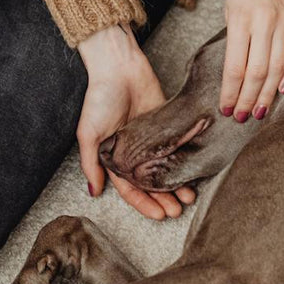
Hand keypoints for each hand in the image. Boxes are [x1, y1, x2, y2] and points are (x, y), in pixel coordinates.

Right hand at [77, 25, 195, 219]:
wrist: (120, 67)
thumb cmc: (100, 97)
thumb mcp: (89, 132)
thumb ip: (91, 162)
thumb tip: (94, 191)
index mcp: (113, 157)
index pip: (130, 189)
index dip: (144, 204)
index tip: (160, 215)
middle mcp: (133, 152)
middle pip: (151, 183)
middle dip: (164, 199)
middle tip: (178, 211)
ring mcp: (151, 140)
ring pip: (165, 169)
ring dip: (177, 185)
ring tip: (189, 197)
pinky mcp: (166, 125)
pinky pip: (175, 148)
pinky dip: (183, 162)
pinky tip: (194, 172)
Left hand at [220, 0, 283, 121]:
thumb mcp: (230, 7)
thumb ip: (235, 39)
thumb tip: (237, 74)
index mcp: (240, 19)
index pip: (234, 67)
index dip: (230, 93)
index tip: (226, 109)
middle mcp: (263, 21)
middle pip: (256, 73)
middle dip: (248, 100)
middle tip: (242, 117)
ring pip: (277, 68)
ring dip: (268, 94)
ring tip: (259, 110)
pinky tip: (283, 88)